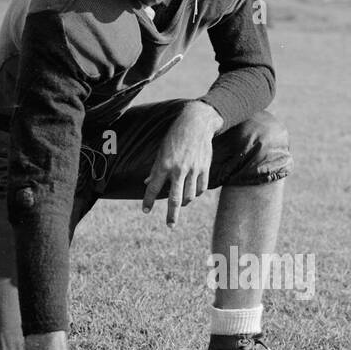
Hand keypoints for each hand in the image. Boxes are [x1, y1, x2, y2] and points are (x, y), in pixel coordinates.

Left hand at [143, 100, 221, 227]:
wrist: (196, 124)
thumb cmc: (175, 137)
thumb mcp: (161, 151)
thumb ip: (155, 170)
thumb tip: (147, 183)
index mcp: (164, 164)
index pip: (153, 188)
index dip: (148, 200)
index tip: (145, 210)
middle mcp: (178, 169)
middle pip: (174, 198)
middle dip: (172, 214)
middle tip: (170, 226)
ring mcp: (193, 170)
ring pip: (189, 196)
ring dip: (184, 203)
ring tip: (181, 206)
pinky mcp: (204, 168)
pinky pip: (201, 188)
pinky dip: (196, 193)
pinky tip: (192, 194)